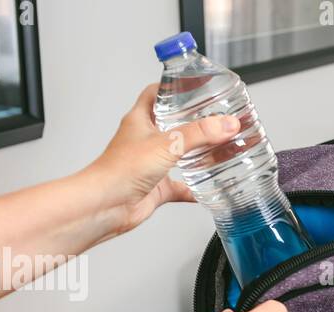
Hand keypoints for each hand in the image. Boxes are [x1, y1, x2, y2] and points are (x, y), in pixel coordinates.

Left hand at [81, 84, 240, 239]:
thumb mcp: (166, 144)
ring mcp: (150, 164)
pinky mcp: (156, 187)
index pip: (155, 94)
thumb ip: (199, 134)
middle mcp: (144, 140)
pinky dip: (194, 188)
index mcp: (139, 120)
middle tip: (212, 116)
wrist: (107, 204)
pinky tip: (207, 189)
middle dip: (191, 120)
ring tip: (215, 147)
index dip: (172, 87)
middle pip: (170, 123)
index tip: (192, 85)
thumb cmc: (121, 170)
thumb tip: (226, 124)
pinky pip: (180, 187)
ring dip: (195, 152)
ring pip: (177, 154)